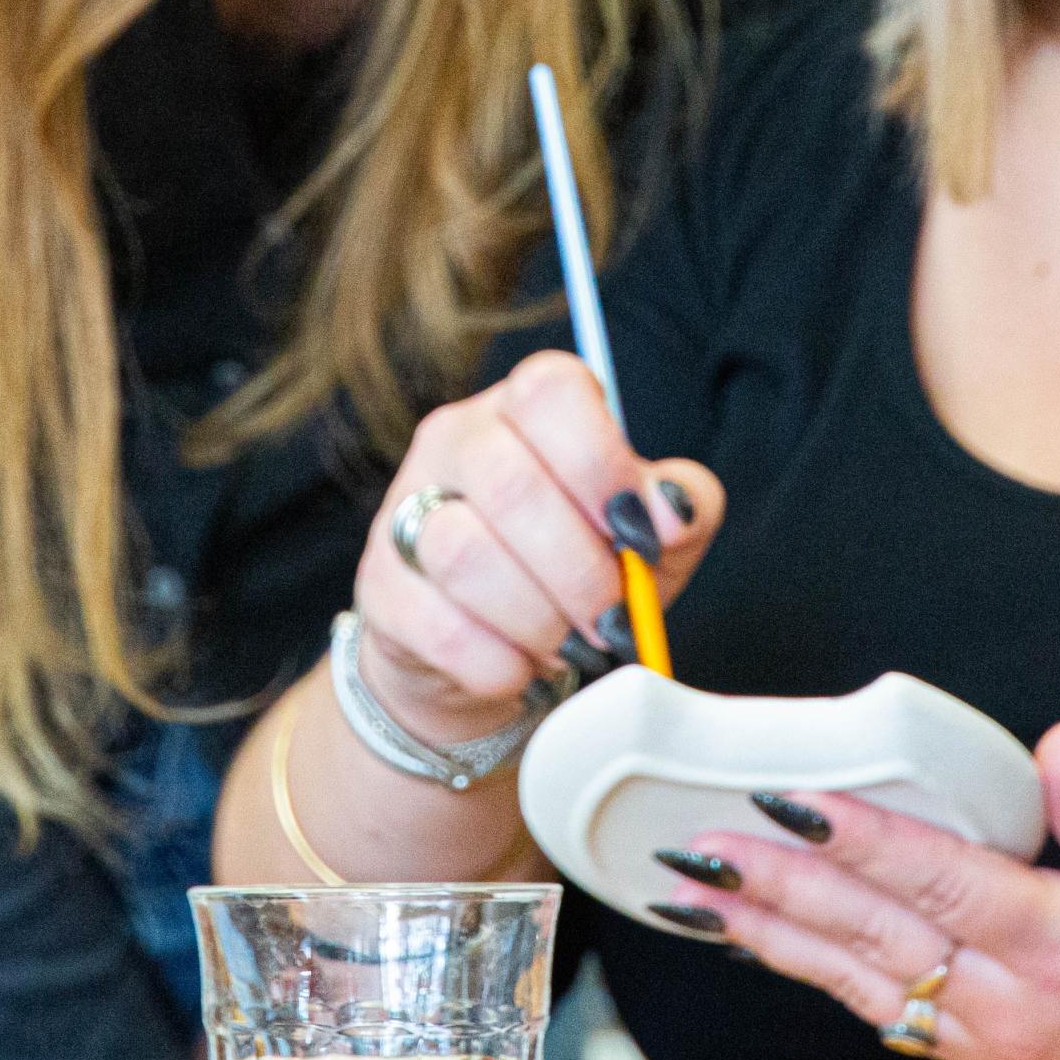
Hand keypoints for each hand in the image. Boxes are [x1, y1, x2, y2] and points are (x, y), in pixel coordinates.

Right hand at [354, 350, 722, 745]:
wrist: (484, 652)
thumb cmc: (576, 571)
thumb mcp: (643, 532)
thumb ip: (680, 507)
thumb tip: (672, 512)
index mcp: (525, 406)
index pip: (551, 391)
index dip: (603, 464)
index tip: (641, 533)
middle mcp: (457, 439)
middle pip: (512, 486)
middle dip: (581, 571)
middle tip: (615, 620)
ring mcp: (406, 509)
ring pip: (465, 555)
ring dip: (539, 619)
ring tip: (572, 645)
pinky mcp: (380, 588)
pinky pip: (439, 627)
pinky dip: (499, 662)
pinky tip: (525, 669)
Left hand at [663, 722, 1059, 1059]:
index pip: (938, 880)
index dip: (856, 837)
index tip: (789, 799)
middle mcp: (1012, 1006)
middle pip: (871, 935)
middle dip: (776, 886)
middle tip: (700, 845)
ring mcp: (987, 1045)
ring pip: (856, 981)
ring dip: (768, 934)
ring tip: (696, 893)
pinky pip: (876, 1012)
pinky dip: (810, 973)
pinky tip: (761, 944)